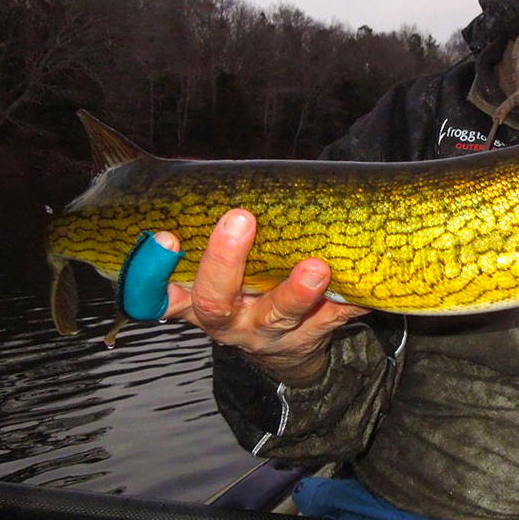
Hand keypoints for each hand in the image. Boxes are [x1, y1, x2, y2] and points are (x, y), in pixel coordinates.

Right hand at [156, 209, 370, 384]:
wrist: (283, 349)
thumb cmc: (244, 289)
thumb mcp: (214, 273)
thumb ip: (205, 229)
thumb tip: (194, 170)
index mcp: (193, 301)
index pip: (155, 293)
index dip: (152, 271)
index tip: (166, 237)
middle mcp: (226, 321)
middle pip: (216, 301)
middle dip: (225, 261)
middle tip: (239, 221)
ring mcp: (268, 334)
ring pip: (279, 317)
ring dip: (296, 292)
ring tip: (316, 268)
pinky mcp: (311, 336)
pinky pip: (333, 319)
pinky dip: (351, 301)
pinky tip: (366, 285)